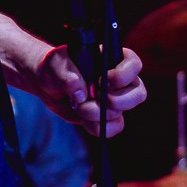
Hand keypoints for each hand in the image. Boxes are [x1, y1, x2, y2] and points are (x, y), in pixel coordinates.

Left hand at [32, 46, 146, 138]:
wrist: (48, 86)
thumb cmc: (55, 67)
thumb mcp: (55, 64)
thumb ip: (64, 73)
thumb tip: (77, 88)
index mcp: (113, 58)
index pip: (134, 65)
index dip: (123, 75)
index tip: (102, 79)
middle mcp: (120, 80)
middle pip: (138, 93)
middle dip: (116, 101)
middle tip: (94, 97)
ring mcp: (115, 99)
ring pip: (122, 113)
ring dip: (98, 114)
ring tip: (79, 107)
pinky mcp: (106, 117)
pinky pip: (112, 127)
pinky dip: (97, 127)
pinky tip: (82, 118)